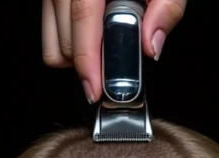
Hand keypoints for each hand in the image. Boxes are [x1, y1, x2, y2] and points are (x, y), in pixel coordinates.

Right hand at [42, 0, 186, 102]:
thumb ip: (167, 7)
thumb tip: (151, 46)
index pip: (82, 19)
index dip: (87, 60)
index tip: (97, 88)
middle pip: (64, 40)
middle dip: (89, 63)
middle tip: (117, 67)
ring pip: (53, 42)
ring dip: (79, 55)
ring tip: (108, 42)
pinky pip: (51, 30)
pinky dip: (72, 42)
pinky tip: (96, 31)